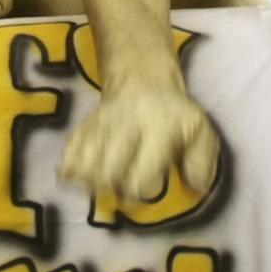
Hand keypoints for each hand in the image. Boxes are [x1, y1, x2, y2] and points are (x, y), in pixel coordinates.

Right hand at [59, 76, 218, 203]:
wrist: (143, 79)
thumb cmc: (175, 116)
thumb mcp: (201, 134)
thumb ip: (202, 165)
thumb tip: (193, 191)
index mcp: (159, 130)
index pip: (141, 175)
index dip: (140, 192)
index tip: (144, 191)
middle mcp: (126, 126)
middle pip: (107, 172)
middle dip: (112, 189)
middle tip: (120, 190)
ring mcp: (100, 125)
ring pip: (84, 163)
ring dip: (90, 182)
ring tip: (101, 184)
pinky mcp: (83, 125)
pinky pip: (68, 151)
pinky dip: (70, 169)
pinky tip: (80, 175)